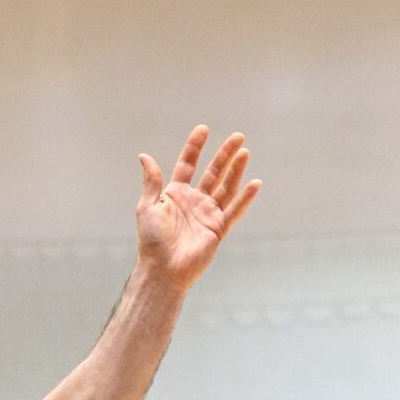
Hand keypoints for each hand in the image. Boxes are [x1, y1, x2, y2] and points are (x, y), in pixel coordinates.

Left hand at [135, 127, 261, 291]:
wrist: (163, 270)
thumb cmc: (152, 241)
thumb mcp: (148, 206)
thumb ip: (152, 181)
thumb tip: (144, 156)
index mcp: (176, 194)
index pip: (188, 164)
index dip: (195, 147)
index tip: (204, 130)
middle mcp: (194, 201)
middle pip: (213, 172)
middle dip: (225, 155)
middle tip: (238, 137)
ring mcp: (207, 214)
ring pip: (225, 187)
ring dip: (236, 170)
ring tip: (245, 153)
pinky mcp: (218, 229)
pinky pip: (234, 211)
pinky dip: (244, 198)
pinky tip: (254, 183)